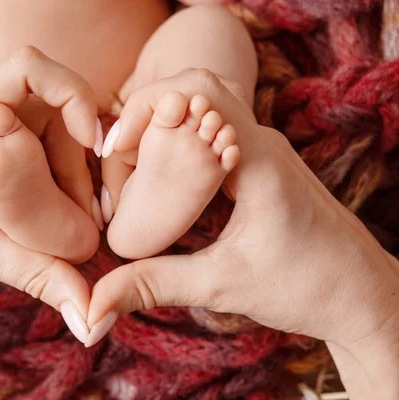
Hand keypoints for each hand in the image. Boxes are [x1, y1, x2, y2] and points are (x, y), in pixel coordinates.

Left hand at [0, 47, 98, 342]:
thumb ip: (37, 275)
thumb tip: (90, 316)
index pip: (30, 69)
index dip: (74, 96)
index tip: (93, 146)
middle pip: (44, 110)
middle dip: (74, 162)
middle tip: (82, 220)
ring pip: (32, 130)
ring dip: (57, 174)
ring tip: (61, 226)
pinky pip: (13, 144)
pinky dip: (35, 176)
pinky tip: (34, 216)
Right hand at [86, 69, 398, 398]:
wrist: (364, 295)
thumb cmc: (306, 287)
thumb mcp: (221, 285)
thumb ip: (152, 285)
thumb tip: (95, 302)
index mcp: (255, 158)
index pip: (197, 90)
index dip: (147, 106)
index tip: (114, 147)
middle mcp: (263, 142)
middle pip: (199, 92)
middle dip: (151, 114)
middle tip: (118, 155)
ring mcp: (267, 151)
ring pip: (210, 111)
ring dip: (170, 127)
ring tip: (135, 163)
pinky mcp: (266, 166)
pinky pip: (221, 133)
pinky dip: (187, 143)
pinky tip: (169, 175)